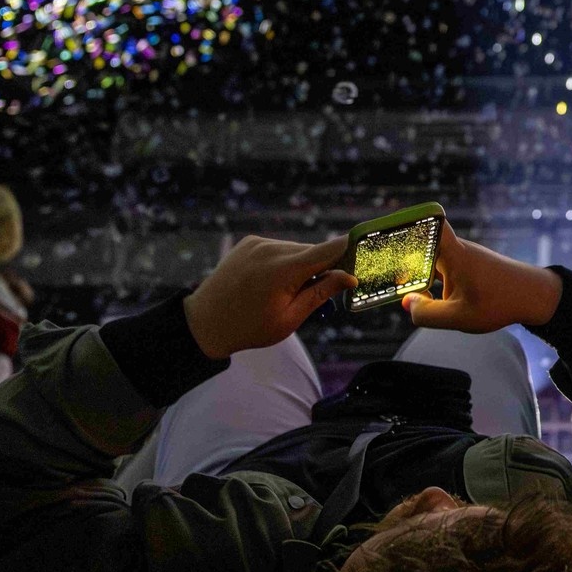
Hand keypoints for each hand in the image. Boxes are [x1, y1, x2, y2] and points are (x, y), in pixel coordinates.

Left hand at [185, 235, 352, 358]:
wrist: (204, 322)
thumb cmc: (249, 328)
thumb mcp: (289, 319)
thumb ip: (320, 294)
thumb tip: (349, 278)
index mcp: (283, 270)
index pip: (329, 249)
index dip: (351, 251)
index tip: (367, 253)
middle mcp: (271, 249)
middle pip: (313, 252)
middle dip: (322, 269)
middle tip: (319, 294)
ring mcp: (258, 243)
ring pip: (296, 250)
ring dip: (302, 266)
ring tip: (286, 293)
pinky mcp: (249, 242)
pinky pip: (279, 248)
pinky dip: (285, 261)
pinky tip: (271, 283)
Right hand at [403, 221, 561, 331]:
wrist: (534, 296)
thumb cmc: (499, 303)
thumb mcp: (458, 317)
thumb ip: (427, 314)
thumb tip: (407, 303)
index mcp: (453, 254)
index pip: (431, 222)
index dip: (410, 221)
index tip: (390, 231)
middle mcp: (457, 249)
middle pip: (423, 244)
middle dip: (403, 259)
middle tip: (387, 276)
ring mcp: (464, 257)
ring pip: (433, 259)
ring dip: (420, 272)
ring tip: (402, 287)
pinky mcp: (470, 266)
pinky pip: (444, 267)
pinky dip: (433, 278)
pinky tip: (427, 296)